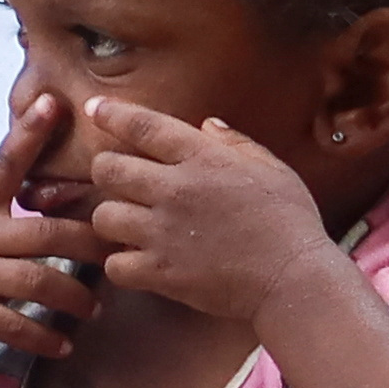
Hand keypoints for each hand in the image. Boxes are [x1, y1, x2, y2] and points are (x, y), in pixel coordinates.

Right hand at [0, 101, 96, 363]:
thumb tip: (45, 199)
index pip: (4, 163)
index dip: (29, 133)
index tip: (57, 103)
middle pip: (44, 233)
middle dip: (89, 244)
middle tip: (122, 253)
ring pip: (35, 282)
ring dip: (73, 298)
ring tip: (94, 308)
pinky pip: (10, 324)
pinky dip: (41, 338)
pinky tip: (62, 345)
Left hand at [77, 102, 341, 328]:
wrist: (293, 279)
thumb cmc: (290, 222)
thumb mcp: (273, 169)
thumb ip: (236, 144)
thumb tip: (206, 125)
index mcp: (204, 158)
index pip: (145, 126)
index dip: (113, 114)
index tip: (94, 108)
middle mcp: (176, 190)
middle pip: (108, 169)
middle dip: (107, 171)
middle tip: (119, 181)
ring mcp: (164, 232)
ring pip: (103, 216)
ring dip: (112, 219)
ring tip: (129, 226)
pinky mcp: (161, 272)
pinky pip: (113, 263)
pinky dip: (121, 264)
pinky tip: (138, 261)